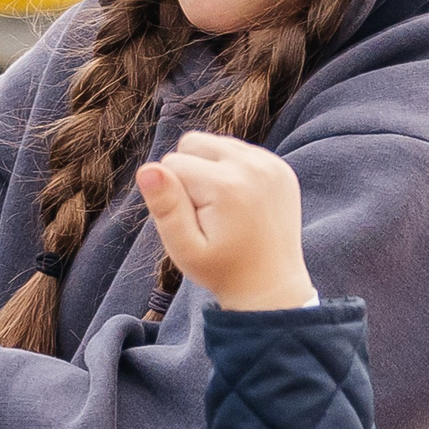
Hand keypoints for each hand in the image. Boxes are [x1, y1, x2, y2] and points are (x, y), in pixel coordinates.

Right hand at [134, 132, 316, 311]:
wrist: (270, 285)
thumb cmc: (221, 270)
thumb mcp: (184, 249)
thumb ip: (165, 207)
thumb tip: (148, 169)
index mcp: (225, 185)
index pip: (170, 164)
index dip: (172, 194)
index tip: (193, 222)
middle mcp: (251, 166)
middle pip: (192, 142)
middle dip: (188, 173)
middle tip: (204, 212)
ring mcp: (270, 164)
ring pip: (214, 143)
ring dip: (209, 169)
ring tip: (222, 207)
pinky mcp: (280, 167)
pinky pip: (238, 150)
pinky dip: (230, 170)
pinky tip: (238, 202)